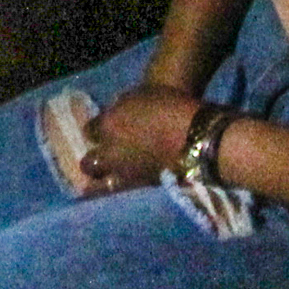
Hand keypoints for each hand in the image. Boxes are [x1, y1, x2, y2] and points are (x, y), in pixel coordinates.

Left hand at [81, 84, 208, 193]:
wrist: (199, 139)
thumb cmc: (173, 108)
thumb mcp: (143, 97)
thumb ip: (123, 109)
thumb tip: (115, 115)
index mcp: (109, 125)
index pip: (89, 130)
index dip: (96, 130)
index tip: (104, 129)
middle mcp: (111, 153)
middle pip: (89, 163)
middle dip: (93, 160)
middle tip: (102, 157)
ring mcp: (126, 174)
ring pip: (101, 185)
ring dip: (104, 180)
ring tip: (111, 178)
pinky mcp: (141, 189)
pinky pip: (123, 191)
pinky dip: (124, 187)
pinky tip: (130, 182)